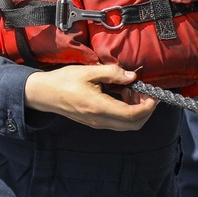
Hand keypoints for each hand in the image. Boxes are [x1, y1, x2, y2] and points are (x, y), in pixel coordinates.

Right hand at [23, 65, 156, 130]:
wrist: (45, 94)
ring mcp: (98, 123)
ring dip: (136, 110)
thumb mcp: (88, 71)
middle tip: (143, 91)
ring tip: (131, 90)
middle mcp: (100, 120)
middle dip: (145, 109)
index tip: (152, 94)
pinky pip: (118, 122)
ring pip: (127, 125)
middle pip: (134, 124)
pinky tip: (121, 94)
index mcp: (99, 107)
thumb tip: (132, 76)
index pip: (132, 114)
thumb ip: (112, 73)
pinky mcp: (95, 122)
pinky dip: (126, 111)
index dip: (147, 106)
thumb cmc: (64, 81)